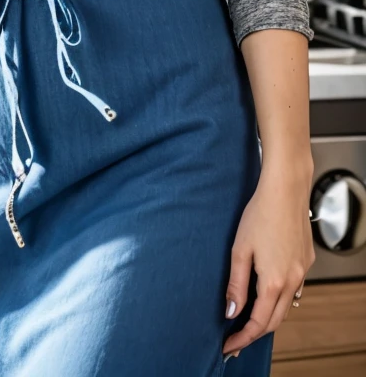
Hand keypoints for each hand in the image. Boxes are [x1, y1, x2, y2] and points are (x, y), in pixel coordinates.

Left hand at [222, 166, 315, 358]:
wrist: (286, 190)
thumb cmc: (260, 214)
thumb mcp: (240, 250)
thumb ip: (236, 284)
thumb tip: (231, 312)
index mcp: (274, 282)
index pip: (258, 323)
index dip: (242, 338)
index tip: (228, 346)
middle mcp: (293, 281)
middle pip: (275, 321)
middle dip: (255, 333)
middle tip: (236, 338)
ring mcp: (303, 272)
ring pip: (287, 307)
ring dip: (269, 316)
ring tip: (249, 319)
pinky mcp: (307, 261)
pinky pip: (294, 289)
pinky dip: (280, 299)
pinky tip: (267, 293)